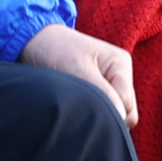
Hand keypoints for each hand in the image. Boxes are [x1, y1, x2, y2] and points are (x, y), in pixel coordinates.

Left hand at [19, 23, 138, 126]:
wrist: (34, 42)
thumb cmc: (56, 51)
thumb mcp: (79, 70)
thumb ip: (104, 94)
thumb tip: (121, 118)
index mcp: (121, 65)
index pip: (127, 106)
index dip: (109, 113)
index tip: (84, 108)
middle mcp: (120, 74)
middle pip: (126, 112)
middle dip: (106, 115)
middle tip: (79, 107)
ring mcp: (110, 83)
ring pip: (116, 113)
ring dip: (98, 114)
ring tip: (76, 103)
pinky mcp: (99, 90)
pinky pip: (104, 110)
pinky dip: (92, 112)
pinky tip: (76, 105)